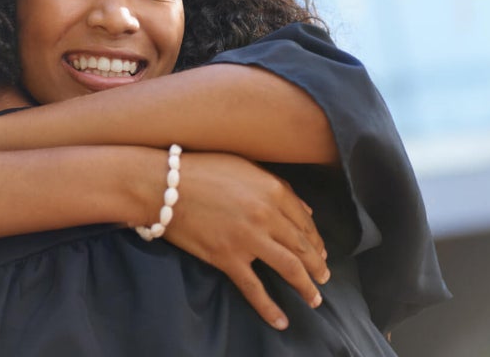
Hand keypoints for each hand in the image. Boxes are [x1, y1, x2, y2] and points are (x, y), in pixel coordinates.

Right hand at [162, 152, 329, 329]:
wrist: (164, 186)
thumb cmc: (203, 170)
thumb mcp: (246, 167)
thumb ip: (278, 186)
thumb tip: (306, 209)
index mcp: (274, 190)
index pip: (305, 221)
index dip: (316, 240)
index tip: (321, 252)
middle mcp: (267, 215)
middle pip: (303, 246)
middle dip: (318, 265)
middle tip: (325, 277)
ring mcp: (248, 239)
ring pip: (289, 268)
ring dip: (307, 286)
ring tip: (315, 299)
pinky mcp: (227, 258)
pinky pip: (255, 289)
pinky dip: (270, 308)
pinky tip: (281, 321)